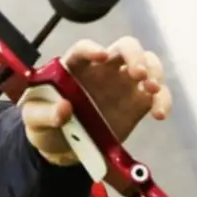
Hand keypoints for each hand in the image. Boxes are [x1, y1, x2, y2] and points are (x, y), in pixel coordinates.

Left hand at [22, 36, 173, 164]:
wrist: (61, 149)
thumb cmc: (44, 126)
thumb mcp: (33, 121)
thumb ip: (44, 114)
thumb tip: (63, 108)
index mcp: (73, 66)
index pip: (84, 49)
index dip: (92, 49)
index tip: (101, 56)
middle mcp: (102, 69)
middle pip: (125, 47)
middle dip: (134, 55)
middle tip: (137, 74)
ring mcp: (122, 84)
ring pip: (147, 63)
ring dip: (154, 71)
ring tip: (152, 89)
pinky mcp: (137, 103)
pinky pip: (157, 95)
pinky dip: (163, 100)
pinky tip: (159, 114)